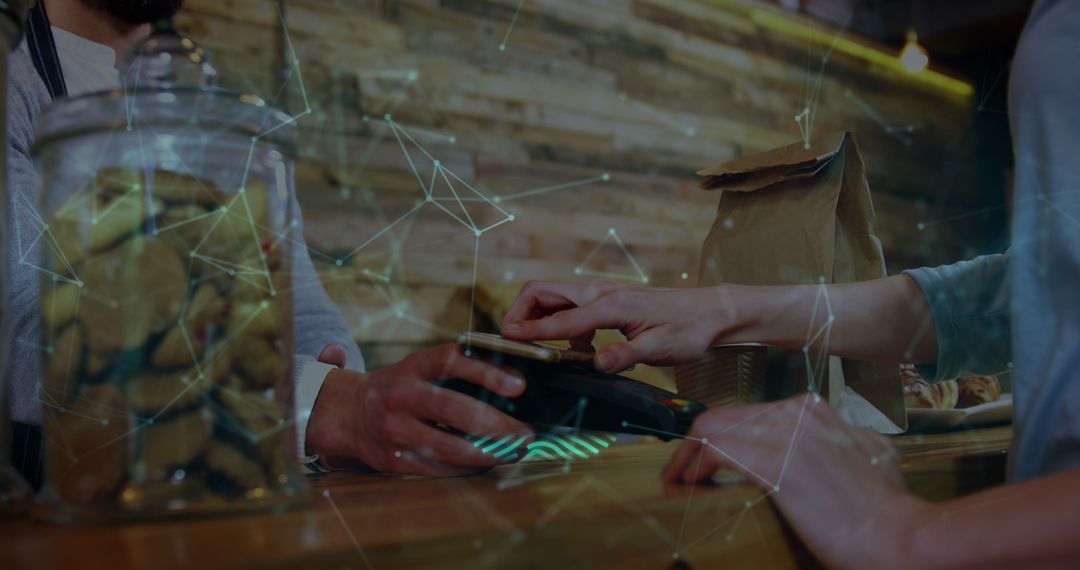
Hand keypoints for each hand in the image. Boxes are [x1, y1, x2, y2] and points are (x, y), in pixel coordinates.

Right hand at [306, 343, 533, 476]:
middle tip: (525, 433)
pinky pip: (436, 468)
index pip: (452, 360)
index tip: (519, 384)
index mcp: (412, 367)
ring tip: (513, 453)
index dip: (486, 371)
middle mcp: (401, 395)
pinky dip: (465, 469)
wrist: (345, 413)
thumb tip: (509, 380)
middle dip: (496, 424)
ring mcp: (395, 429)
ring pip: (447, 446)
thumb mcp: (417, 368)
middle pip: (454, 408)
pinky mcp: (393, 458)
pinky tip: (486, 464)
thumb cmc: (397, 388)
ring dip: (486, 452)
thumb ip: (454, 370)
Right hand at [501, 281, 731, 372]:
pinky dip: (561, 326)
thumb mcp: (661, 347)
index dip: (530, 330)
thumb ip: (626, 355)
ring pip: (554, 299)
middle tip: (510, 339)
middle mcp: (601, 293)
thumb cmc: (689, 328)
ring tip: (539, 350)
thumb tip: (596, 363)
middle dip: (521, 312)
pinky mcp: (606, 303)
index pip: (560, 318)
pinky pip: (571, 310)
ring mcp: (602, 295)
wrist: (711, 312)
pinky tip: (579, 351)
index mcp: (610, 304)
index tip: (505, 338)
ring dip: (539, 319)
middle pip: (543, 292)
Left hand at [662, 394, 928, 567]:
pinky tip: (685, 485)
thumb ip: (836, 445)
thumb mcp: (866, 460)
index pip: (751, 414)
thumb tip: (818, 454)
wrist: (900, 536)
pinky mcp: (774, 459)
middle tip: (683, 472)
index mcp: (817, 412)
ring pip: (713, 426)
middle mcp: (800, 412)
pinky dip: (691, 466)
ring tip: (679, 481)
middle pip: (727, 416)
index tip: (709, 460)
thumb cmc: (886, 512)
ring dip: (688, 456)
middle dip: (697, 445)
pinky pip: (713, 449)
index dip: (723, 437)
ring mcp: (787, 431)